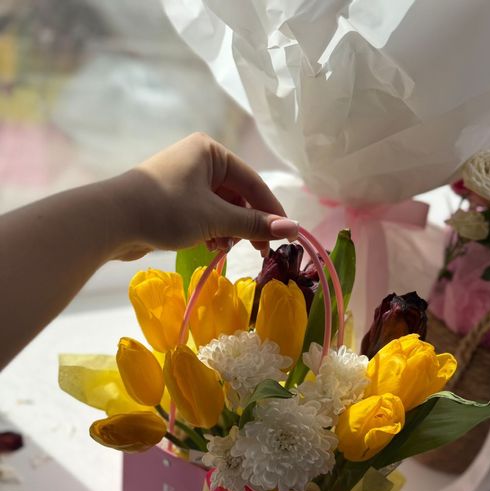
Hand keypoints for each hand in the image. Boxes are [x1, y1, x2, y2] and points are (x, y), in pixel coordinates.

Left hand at [110, 132, 298, 260]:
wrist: (109, 220)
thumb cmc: (165, 210)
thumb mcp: (215, 218)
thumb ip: (253, 224)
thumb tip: (292, 228)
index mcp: (211, 152)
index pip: (253, 182)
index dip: (271, 211)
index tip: (286, 237)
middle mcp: (198, 160)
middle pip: (237, 196)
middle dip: (246, 224)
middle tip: (258, 251)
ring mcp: (184, 180)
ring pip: (221, 208)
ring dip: (227, 232)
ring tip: (224, 250)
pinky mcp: (172, 200)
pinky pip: (203, 215)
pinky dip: (210, 232)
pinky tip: (209, 249)